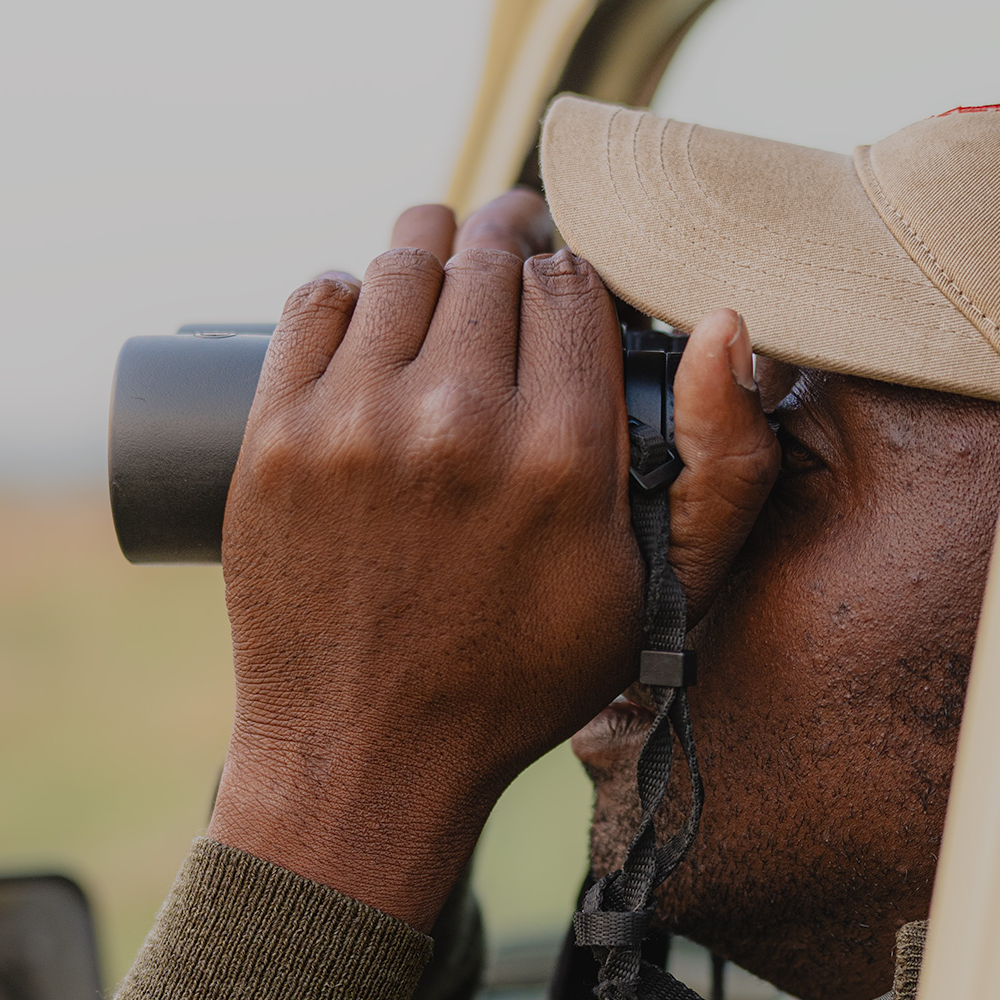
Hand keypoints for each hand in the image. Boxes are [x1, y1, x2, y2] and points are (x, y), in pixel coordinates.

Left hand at [208, 193, 776, 928]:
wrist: (365, 756)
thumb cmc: (516, 681)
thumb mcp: (655, 596)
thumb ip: (722, 466)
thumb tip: (725, 324)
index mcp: (561, 458)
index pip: (571, 286)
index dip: (572, 278)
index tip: (561, 293)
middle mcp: (457, 423)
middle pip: (488, 260)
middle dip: (506, 244)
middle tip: (507, 250)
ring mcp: (354, 425)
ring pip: (402, 263)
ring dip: (429, 249)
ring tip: (442, 266)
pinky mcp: (275, 438)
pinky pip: (314, 302)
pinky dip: (345, 293)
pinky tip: (366, 315)